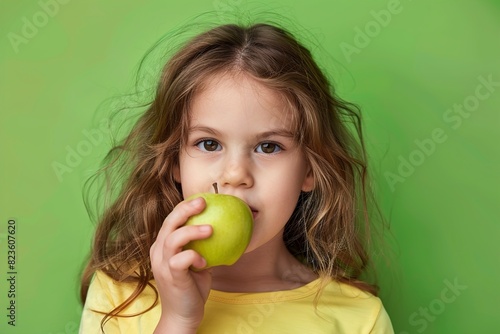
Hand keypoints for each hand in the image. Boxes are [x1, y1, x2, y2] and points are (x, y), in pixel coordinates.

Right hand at [150, 197, 212, 332]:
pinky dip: (194, 256)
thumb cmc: (192, 287)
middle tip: (203, 202)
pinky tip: (205, 262)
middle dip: (185, 208)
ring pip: (172, 238)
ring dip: (192, 231)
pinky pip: (180, 259)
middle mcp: (159, 251)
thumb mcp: (198, 262)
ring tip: (210, 229)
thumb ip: (202, 247)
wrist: (183, 315)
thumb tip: (223, 228)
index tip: (203, 198)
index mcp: (163, 245)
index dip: (184, 206)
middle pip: (168, 222)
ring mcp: (162, 263)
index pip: (171, 219)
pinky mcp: (170, 276)